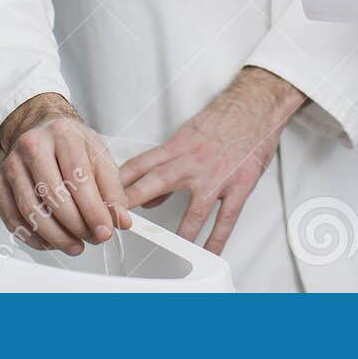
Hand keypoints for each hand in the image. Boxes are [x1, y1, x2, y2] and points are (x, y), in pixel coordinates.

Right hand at [0, 93, 131, 254]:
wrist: (40, 127)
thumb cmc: (70, 143)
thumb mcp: (98, 155)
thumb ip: (112, 188)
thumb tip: (120, 219)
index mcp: (63, 135)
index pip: (78, 178)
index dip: (94, 210)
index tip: (106, 231)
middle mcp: (33, 146)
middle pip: (53, 197)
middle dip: (76, 226)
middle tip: (92, 238)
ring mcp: (12, 163)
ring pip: (31, 210)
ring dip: (56, 236)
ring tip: (75, 245)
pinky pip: (12, 218)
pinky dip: (33, 237)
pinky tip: (51, 242)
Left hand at [118, 66, 304, 254]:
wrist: (255, 106)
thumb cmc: (224, 118)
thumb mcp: (188, 135)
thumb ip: (167, 164)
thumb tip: (150, 196)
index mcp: (177, 147)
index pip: (139, 165)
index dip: (118, 183)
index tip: (102, 197)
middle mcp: (192, 162)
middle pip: (155, 183)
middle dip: (133, 203)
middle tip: (118, 221)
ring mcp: (216, 176)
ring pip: (193, 210)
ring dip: (179, 234)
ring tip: (167, 252)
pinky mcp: (239, 185)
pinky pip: (226, 219)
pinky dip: (217, 238)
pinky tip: (210, 251)